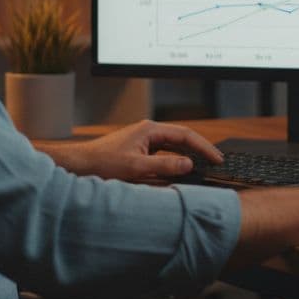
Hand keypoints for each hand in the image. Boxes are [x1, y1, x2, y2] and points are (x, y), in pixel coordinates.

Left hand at [59, 120, 223, 182]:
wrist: (81, 164)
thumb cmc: (104, 163)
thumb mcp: (137, 168)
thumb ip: (165, 166)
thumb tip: (188, 164)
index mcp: (150, 130)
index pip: (185, 135)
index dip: (204, 147)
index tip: (217, 158)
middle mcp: (148, 131)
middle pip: (181, 138)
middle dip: (200, 149)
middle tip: (217, 162)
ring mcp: (143, 139)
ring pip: (173, 145)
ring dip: (189, 154)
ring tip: (205, 165)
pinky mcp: (139, 149)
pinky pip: (164, 152)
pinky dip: (176, 159)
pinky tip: (182, 168)